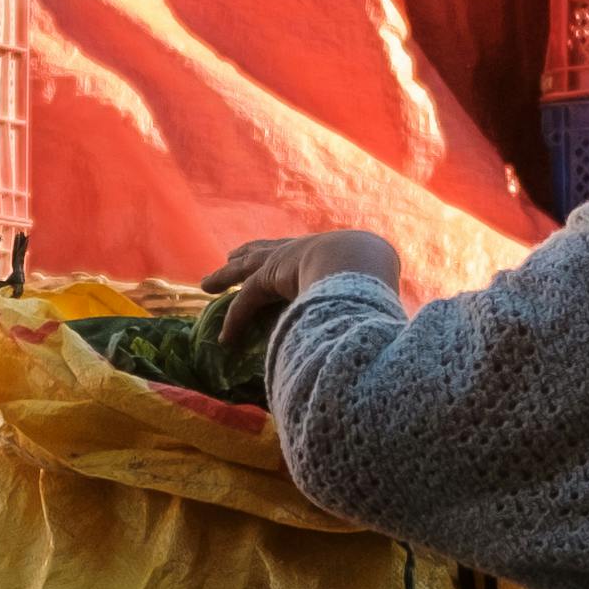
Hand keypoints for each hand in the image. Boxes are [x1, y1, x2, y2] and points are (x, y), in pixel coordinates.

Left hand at [203, 230, 402, 333]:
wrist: (361, 260)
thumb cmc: (374, 274)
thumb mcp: (371, 285)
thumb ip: (368, 302)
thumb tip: (381, 329)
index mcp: (326, 250)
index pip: (300, 252)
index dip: (285, 253)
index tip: (276, 254)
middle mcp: (301, 249)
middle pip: (266, 250)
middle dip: (248, 253)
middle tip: (232, 256)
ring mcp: (283, 260)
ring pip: (246, 269)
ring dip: (225, 277)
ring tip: (207, 284)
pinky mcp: (268, 277)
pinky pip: (247, 302)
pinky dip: (236, 321)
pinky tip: (225, 339)